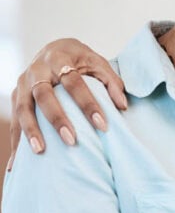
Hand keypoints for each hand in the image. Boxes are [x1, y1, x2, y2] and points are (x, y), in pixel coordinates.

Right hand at [8, 38, 125, 170]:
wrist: (53, 48)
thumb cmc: (81, 59)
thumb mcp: (98, 62)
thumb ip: (112, 82)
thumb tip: (122, 106)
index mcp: (60, 58)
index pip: (75, 82)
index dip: (88, 103)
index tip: (102, 124)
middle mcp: (37, 70)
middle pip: (44, 95)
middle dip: (57, 118)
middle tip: (71, 140)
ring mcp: (23, 83)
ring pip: (23, 108)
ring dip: (30, 131)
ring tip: (40, 152)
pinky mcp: (15, 95)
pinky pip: (13, 120)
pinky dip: (16, 140)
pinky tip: (15, 164)